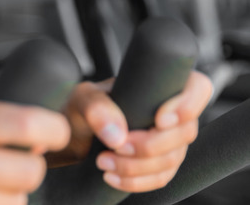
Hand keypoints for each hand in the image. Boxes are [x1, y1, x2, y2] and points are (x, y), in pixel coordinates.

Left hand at [52, 71, 212, 192]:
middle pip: (186, 132)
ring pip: (173, 159)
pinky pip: (162, 178)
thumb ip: (97, 108)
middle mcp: (169, 111)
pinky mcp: (159, 164)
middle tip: (118, 147)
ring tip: (103, 162)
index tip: (160, 120)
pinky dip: (138, 182)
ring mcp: (168, 140)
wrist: (70, 134)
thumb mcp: (81, 98)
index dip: (188, 105)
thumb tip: (118, 135)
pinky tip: (112, 177)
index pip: (197, 87)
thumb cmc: (80, 108)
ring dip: (139, 167)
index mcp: (157, 86)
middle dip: (151, 145)